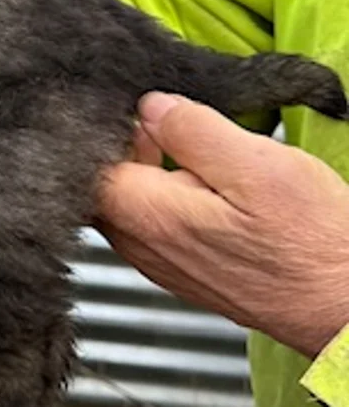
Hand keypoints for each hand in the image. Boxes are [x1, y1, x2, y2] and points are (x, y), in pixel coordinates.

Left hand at [96, 91, 348, 358]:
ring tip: (195, 147)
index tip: (129, 101)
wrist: (346, 304)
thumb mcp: (254, 164)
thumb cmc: (311, 242)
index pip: (84, 163)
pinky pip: (154, 221)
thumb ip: (191, 129)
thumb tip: (148, 106)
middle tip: (168, 121)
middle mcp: (143, 247)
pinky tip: (207, 180)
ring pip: (128, 201)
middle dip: (123, 144)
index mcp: (147, 216)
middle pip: (101, 182)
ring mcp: (162, 263)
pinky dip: (168, 193)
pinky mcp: (186, 270)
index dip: (99, 124)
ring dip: (149, 167)